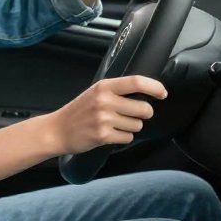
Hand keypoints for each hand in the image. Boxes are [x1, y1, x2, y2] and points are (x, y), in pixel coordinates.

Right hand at [47, 75, 166, 155]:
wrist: (57, 130)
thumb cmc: (78, 111)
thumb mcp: (95, 93)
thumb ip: (116, 91)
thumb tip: (146, 93)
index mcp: (104, 87)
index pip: (136, 82)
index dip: (154, 87)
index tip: (163, 93)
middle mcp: (104, 101)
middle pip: (144, 108)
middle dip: (142, 114)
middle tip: (129, 115)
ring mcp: (104, 119)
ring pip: (138, 125)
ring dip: (130, 127)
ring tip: (113, 125)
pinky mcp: (103, 135)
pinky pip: (128, 137)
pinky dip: (122, 137)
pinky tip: (109, 134)